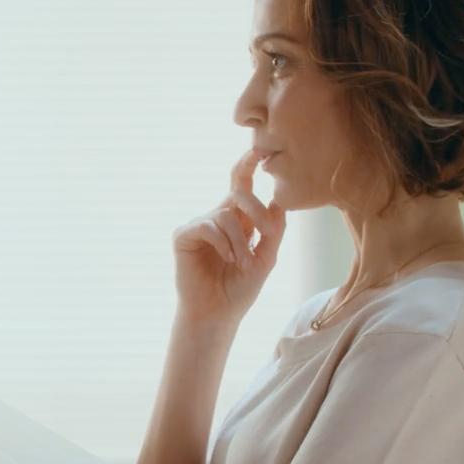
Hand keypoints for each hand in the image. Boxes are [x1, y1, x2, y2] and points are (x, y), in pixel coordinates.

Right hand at [172, 149, 286, 326]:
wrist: (218, 314)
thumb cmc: (240, 288)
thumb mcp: (266, 257)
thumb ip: (273, 229)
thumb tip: (279, 199)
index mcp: (237, 218)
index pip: (242, 183)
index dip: (248, 164)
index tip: (260, 149)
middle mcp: (217, 216)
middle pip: (237, 191)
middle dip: (256, 208)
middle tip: (268, 230)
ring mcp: (198, 224)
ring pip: (226, 213)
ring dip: (240, 239)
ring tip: (243, 262)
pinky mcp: (183, 235)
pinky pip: (208, 225)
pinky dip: (223, 242)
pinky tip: (228, 259)